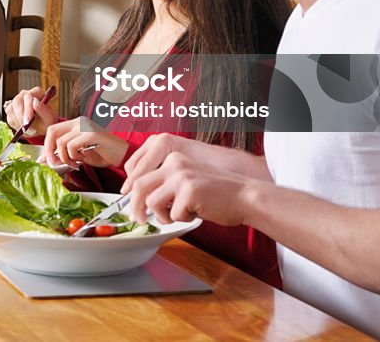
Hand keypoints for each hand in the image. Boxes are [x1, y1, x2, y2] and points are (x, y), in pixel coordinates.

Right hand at [4, 86, 58, 135]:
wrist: (41, 129)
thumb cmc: (47, 122)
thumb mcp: (50, 119)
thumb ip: (44, 110)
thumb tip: (35, 102)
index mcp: (37, 92)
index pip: (29, 96)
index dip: (28, 107)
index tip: (29, 119)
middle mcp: (25, 95)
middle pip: (17, 101)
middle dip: (20, 115)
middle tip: (25, 127)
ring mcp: (16, 101)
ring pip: (11, 109)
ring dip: (18, 121)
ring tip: (27, 129)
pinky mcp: (11, 110)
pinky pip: (9, 117)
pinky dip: (15, 124)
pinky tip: (22, 128)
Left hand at [43, 116, 128, 168]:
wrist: (122, 155)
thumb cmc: (102, 154)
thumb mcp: (78, 154)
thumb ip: (62, 154)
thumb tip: (44, 160)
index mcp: (75, 124)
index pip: (52, 130)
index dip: (47, 145)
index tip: (48, 159)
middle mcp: (79, 122)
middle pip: (52, 132)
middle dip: (50, 150)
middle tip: (55, 163)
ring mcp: (85, 126)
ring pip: (61, 142)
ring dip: (65, 157)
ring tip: (74, 163)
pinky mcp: (91, 134)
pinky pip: (72, 146)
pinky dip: (74, 156)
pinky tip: (82, 160)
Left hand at [121, 133, 251, 225]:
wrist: (246, 196)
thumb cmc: (218, 195)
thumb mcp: (188, 182)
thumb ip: (167, 187)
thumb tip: (143, 204)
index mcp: (173, 159)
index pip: (142, 175)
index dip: (134, 195)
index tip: (134, 208)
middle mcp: (174, 164)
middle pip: (139, 186)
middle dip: (135, 207)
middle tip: (138, 221)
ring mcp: (181, 176)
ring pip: (152, 202)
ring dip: (164, 216)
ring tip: (182, 214)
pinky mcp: (189, 191)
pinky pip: (173, 214)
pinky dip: (183, 219)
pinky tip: (198, 212)